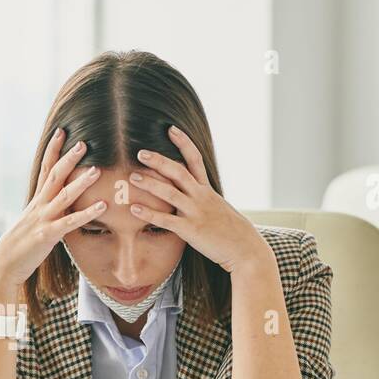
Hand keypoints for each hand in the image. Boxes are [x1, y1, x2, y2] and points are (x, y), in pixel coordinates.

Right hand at [0, 128, 108, 293]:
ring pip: (64, 195)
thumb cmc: (19, 247)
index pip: (45, 168)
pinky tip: (102, 206)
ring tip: (98, 170)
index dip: (53, 149)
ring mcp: (43, 219)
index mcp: (36, 201)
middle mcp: (39, 205)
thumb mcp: (31, 223)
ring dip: (81, 182)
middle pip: (55, 175)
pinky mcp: (47, 235)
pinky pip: (70, 222)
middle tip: (83, 142)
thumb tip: (55, 205)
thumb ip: (44, 212)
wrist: (2, 266)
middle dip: (69, 158)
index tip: (62, 131)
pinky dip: (87, 214)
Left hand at [127, 126, 271, 275]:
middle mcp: (201, 197)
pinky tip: (134, 209)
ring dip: (150, 184)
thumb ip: (204, 199)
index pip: (195, 160)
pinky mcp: (190, 230)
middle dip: (159, 161)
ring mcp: (196, 213)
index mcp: (207, 190)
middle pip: (179, 172)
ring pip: (170, 193)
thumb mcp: (219, 208)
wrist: (245, 250)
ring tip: (133, 177)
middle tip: (141, 152)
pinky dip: (149, 214)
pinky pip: (166, 220)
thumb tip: (194, 193)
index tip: (171, 129)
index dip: (184, 143)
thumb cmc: (231, 231)